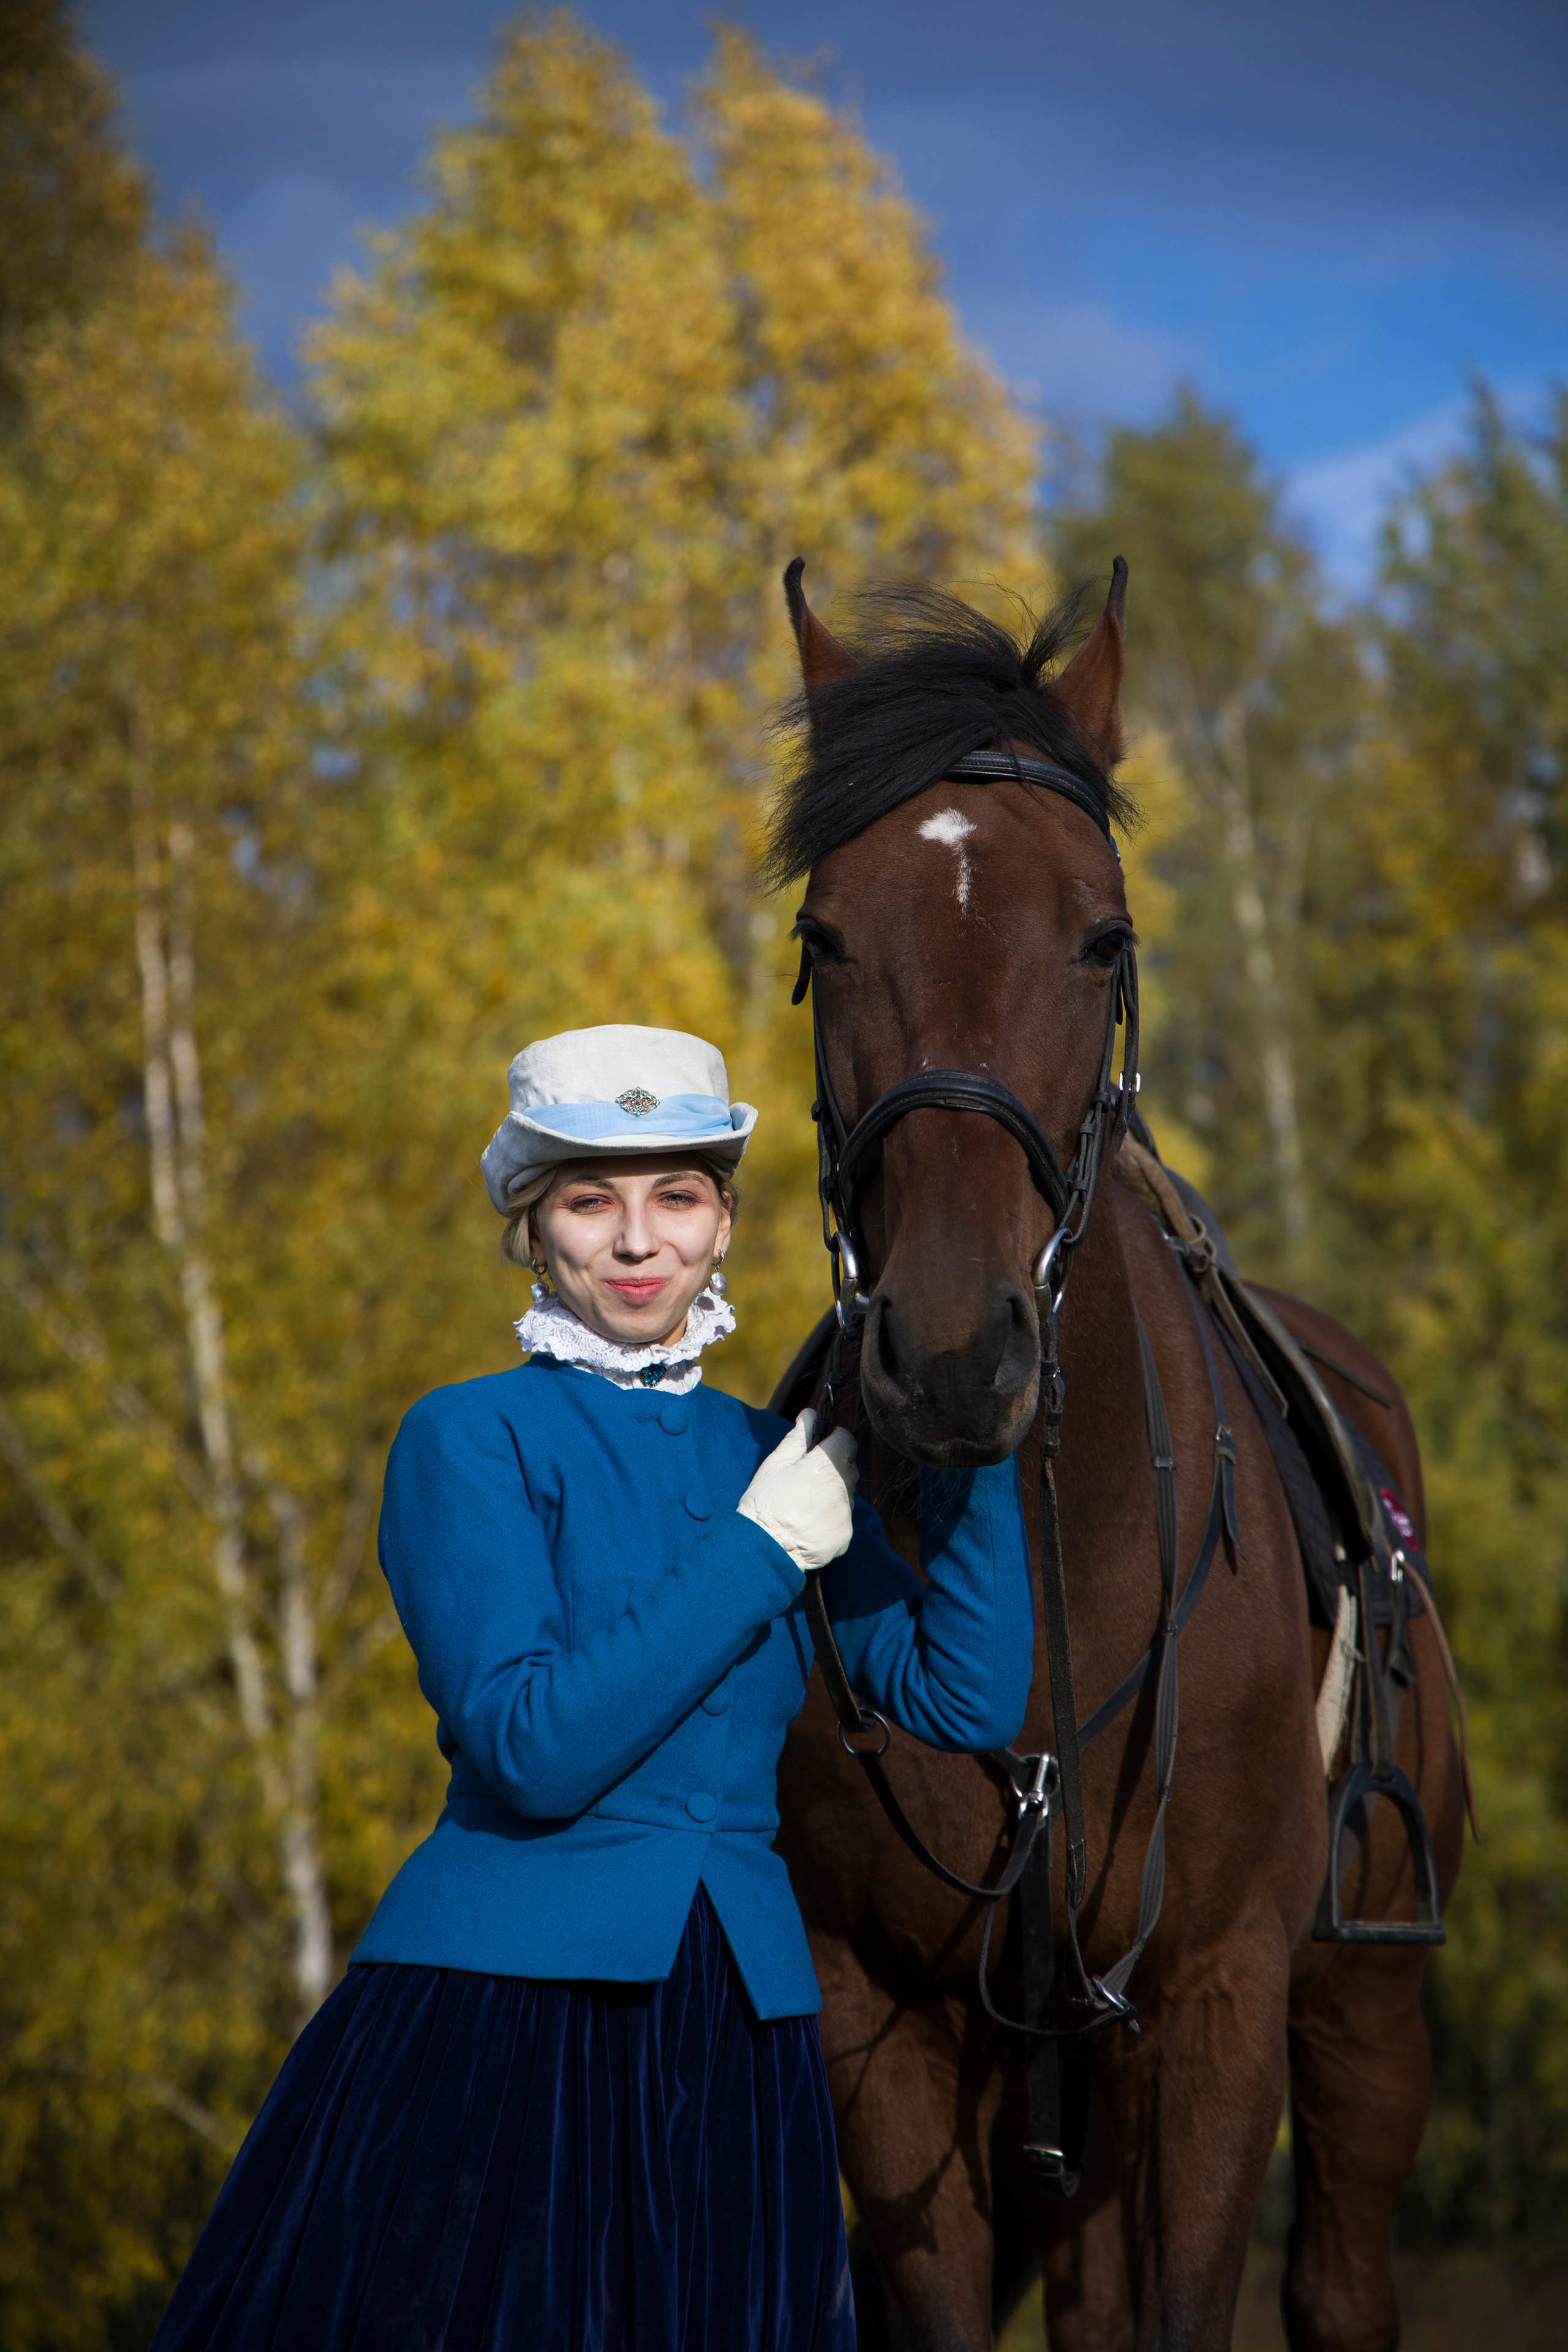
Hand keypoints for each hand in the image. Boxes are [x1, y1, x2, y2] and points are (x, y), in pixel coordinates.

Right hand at [737, 1408, 857, 1573]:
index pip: (847, 1441)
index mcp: (824, 1466)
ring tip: (806, 1502)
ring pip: (847, 1494)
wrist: (763, 1548)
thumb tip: (809, 1414)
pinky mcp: (845, 1535)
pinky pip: (844, 1519)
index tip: (824, 1444)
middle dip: (833, 1467)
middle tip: (808, 1476)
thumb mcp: (776, 1464)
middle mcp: (841, 1489)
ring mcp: (845, 1514)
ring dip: (833, 1493)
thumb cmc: (765, 1503)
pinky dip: (831, 1517)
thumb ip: (798, 1437)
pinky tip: (810, 1521)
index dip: (836, 1440)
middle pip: (848, 1468)